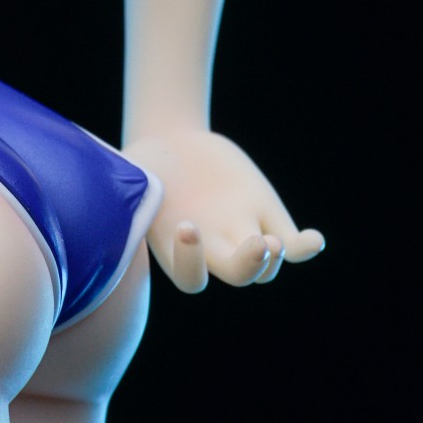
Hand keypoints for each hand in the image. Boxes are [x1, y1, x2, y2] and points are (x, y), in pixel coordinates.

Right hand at [124, 129, 324, 293]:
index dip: (191, 261)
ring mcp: (243, 234)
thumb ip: (125, 190)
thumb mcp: (128, 174)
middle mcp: (214, 250)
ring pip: (266, 266)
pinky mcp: (266, 214)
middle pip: (239, 275)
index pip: (191, 277)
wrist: (173, 145)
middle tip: (258, 245)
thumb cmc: (143, 164)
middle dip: (250, 265)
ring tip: (275, 240)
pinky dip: (304, 247)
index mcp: (178, 248)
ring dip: (274, 258)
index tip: (187, 226)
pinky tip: (314, 240)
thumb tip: (109, 194)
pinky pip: (292, 246)